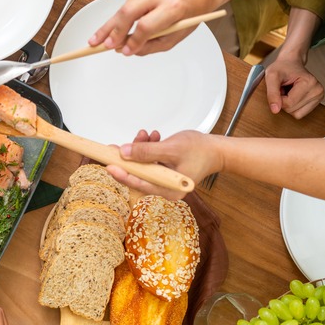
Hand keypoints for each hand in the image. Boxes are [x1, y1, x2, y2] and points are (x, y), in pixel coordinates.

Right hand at [89, 0, 216, 55]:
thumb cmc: (189, 13)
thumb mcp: (177, 36)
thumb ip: (152, 45)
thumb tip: (129, 50)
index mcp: (173, 7)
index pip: (146, 25)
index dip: (133, 40)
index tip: (125, 51)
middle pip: (128, 13)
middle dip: (113, 31)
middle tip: (101, 45)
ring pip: (122, 8)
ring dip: (108, 26)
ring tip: (96, 40)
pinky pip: (125, 5)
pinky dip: (116, 19)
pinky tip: (109, 30)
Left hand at [106, 130, 222, 198]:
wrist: (216, 149)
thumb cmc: (201, 151)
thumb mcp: (171, 149)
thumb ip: (147, 151)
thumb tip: (125, 153)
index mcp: (168, 189)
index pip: (139, 183)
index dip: (122, 174)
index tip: (108, 165)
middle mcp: (164, 188)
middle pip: (138, 174)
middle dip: (130, 157)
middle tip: (116, 146)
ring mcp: (163, 180)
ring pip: (142, 165)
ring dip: (141, 149)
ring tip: (146, 135)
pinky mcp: (163, 172)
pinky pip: (149, 161)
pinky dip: (148, 149)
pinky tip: (153, 138)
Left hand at [265, 55, 323, 118]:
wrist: (290, 63)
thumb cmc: (281, 68)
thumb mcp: (271, 76)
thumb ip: (272, 93)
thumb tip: (275, 111)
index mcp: (309, 83)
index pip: (289, 104)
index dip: (278, 99)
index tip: (279, 87)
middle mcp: (318, 91)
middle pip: (293, 111)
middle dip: (283, 101)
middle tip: (283, 88)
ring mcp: (319, 97)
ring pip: (297, 114)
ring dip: (288, 105)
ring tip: (288, 91)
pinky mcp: (316, 101)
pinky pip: (300, 113)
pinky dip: (293, 106)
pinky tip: (293, 95)